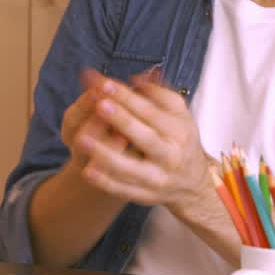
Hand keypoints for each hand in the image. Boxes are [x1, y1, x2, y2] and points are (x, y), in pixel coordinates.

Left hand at [70, 69, 212, 212]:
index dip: (127, 97)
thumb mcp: (180, 114)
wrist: (193, 184)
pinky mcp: (145, 195)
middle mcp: (169, 155)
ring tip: (82, 139)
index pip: (151, 111)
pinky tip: (87, 170)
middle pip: (144, 137)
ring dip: (105, 153)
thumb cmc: (180, 139)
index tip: (105, 83)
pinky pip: (123, 189)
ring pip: (130, 167)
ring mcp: (157, 178)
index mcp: (178, 131)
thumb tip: (136, 78)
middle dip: (121, 120)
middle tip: (98, 104)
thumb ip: (159, 93)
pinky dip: (105, 181)